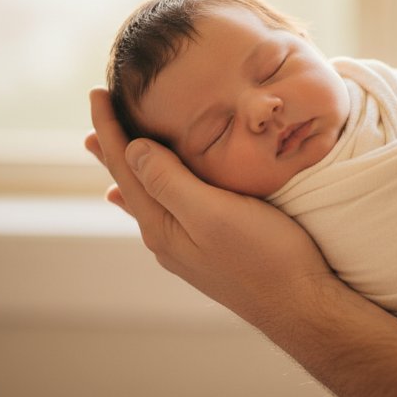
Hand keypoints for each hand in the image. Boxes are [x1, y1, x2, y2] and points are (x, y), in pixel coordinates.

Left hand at [85, 88, 334, 323]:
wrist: (300, 304)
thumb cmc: (264, 257)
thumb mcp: (213, 213)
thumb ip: (169, 182)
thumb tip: (131, 150)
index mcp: (161, 224)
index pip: (125, 165)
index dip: (110, 128)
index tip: (97, 92)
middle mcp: (166, 236)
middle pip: (130, 179)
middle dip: (113, 145)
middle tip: (97, 113)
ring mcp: (186, 245)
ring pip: (147, 193)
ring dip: (130, 166)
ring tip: (111, 149)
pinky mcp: (208, 247)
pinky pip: (166, 208)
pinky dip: (150, 191)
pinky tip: (144, 199)